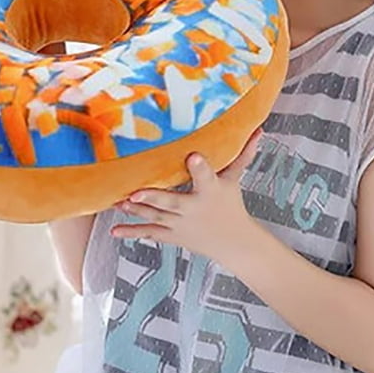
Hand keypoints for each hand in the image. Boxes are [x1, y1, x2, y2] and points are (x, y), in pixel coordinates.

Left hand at [110, 127, 263, 263]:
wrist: (233, 243)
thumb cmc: (231, 204)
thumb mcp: (234, 179)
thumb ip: (242, 154)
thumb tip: (258, 129)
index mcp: (210, 191)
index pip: (206, 176)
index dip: (200, 167)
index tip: (193, 155)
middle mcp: (194, 208)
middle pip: (173, 202)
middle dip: (155, 197)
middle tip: (136, 191)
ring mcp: (180, 224)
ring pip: (156, 216)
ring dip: (136, 210)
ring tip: (118, 202)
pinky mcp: (172, 234)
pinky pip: (150, 233)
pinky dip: (132, 232)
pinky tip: (115, 230)